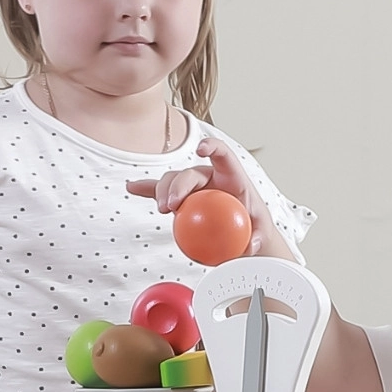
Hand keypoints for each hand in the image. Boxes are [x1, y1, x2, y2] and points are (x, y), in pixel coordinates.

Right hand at [125, 138, 293, 260]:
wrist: (242, 232)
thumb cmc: (253, 224)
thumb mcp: (260, 231)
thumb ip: (258, 237)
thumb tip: (251, 245)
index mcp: (230, 176)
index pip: (222, 154)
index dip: (212, 147)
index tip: (201, 150)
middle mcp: (208, 177)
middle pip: (189, 173)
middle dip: (177, 184)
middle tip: (172, 204)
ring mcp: (192, 187)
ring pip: (172, 181)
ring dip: (162, 192)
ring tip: (162, 209)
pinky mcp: (181, 198)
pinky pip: (160, 192)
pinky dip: (146, 189)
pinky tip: (132, 187)